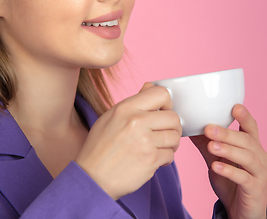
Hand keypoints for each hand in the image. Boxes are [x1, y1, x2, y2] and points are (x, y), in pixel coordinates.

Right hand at [75, 83, 181, 199]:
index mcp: (126, 108)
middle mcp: (136, 122)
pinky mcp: (150, 160)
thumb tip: (150, 86)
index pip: (161, 93)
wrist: (92, 179)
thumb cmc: (99, 148)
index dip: (167, 103)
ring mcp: (144, 141)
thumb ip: (133, 102)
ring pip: (175, 136)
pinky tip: (153, 159)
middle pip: (173, 117)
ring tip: (159, 147)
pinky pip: (171, 154)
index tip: (163, 112)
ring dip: (171, 143)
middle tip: (164, 134)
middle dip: (172, 127)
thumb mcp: (110, 117)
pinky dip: (165, 158)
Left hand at [190, 105, 266, 218]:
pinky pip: (244, 178)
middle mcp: (259, 157)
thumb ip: (207, 144)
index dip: (245, 116)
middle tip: (209, 128)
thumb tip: (191, 127)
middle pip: (247, 141)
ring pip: (248, 157)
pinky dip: (230, 171)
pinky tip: (216, 167)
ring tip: (212, 146)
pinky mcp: (255, 189)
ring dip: (229, 150)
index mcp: (252, 147)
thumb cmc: (231, 181)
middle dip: (228, 133)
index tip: (234, 106)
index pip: (251, 128)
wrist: (241, 211)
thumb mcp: (217, 159)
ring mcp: (259, 173)